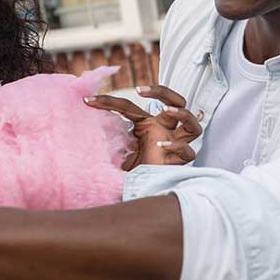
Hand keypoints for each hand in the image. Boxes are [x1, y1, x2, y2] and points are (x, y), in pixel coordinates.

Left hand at [85, 84, 200, 168]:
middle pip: (177, 102)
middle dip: (162, 92)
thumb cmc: (127, 167)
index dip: (108, 101)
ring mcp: (174, 144)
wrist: (139, 189)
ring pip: (192, 125)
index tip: (88, 100)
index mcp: (147, 124)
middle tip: (140, 89)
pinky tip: (163, 144)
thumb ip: (107, 134)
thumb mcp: (113, 147)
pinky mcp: (178, 162)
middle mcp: (164, 130)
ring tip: (166, 111)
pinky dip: (176, 146)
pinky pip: (187, 151)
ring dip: (182, 114)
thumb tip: (87, 119)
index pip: (130, 106)